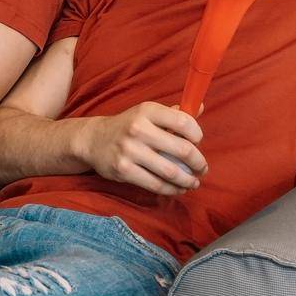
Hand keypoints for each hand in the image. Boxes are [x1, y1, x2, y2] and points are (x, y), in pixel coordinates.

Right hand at [75, 102, 206, 195]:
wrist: (94, 139)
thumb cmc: (128, 126)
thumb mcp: (147, 113)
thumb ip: (173, 113)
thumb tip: (200, 106)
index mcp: (147, 111)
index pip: (183, 122)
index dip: (197, 134)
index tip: (198, 142)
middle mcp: (138, 129)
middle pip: (182, 149)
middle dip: (198, 162)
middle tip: (202, 168)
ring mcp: (130, 151)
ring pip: (171, 171)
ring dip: (188, 180)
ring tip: (193, 181)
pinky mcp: (123, 170)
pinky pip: (155, 184)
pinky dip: (171, 189)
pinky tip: (178, 188)